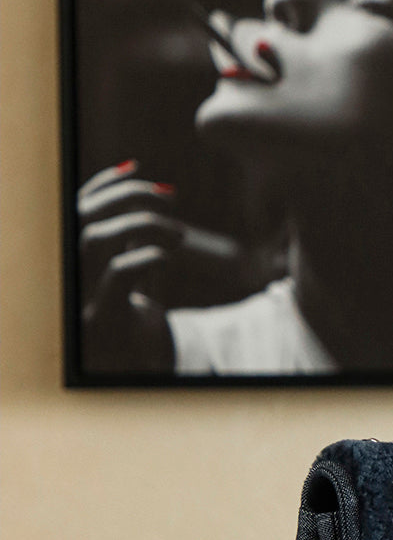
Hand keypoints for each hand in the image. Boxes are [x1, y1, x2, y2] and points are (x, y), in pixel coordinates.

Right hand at [78, 160, 266, 372]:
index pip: (74, 206)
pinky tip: (168, 257)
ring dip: (142, 224)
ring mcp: (77, 300)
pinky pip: (118, 275)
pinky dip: (147, 257)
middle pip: (81, 217)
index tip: (138, 167)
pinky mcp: (102, 322)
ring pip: (95, 240)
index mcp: (68, 261)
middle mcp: (65, 277)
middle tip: (171, 200)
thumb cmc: (131, 315)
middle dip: (127, 196)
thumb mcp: (127, 267)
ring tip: (180, 234)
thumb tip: (139, 176)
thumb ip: (126, 231)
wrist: (132, 371)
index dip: (102, 181)